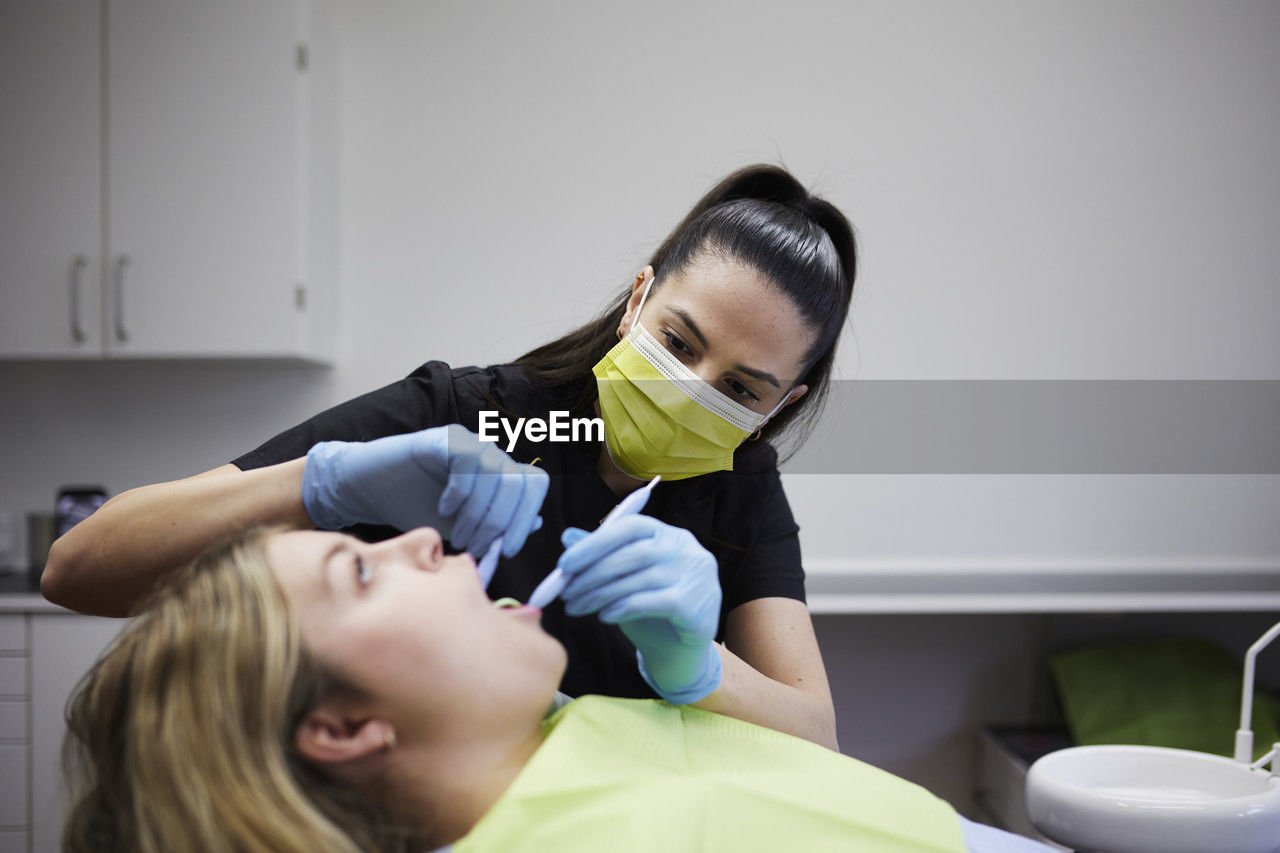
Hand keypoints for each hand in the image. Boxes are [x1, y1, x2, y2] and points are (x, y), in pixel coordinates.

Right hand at [301, 424, 547, 556]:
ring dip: (478, 513)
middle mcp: (488, 454)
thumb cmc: (414, 507)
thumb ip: (495, 525)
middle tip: (475, 545)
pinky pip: (467, 459)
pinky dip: (460, 490)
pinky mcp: (443, 438)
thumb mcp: (461, 526)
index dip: (526, 518)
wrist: (369, 490)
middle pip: (519, 483)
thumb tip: (536, 522)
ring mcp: (467, 443)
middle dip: (500, 522)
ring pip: (497, 473)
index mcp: (497, 474)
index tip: (507, 549)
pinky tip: (444, 507)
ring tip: (457, 535)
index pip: (534, 486)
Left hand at [557, 516, 721, 703]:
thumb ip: (602, 556)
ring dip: (601, 594)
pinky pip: (650, 602)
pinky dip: (622, 608)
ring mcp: (696, 576)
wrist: (679, 651)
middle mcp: (687, 549)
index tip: (565, 563)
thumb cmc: (650, 608)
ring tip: (576, 607)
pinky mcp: (695, 605)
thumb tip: (568, 537)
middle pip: (635, 553)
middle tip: (565, 591)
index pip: (631, 526)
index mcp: (669, 534)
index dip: (596, 542)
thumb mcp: (624, 578)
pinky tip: (604, 617)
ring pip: (640, 579)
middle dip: (594, 573)